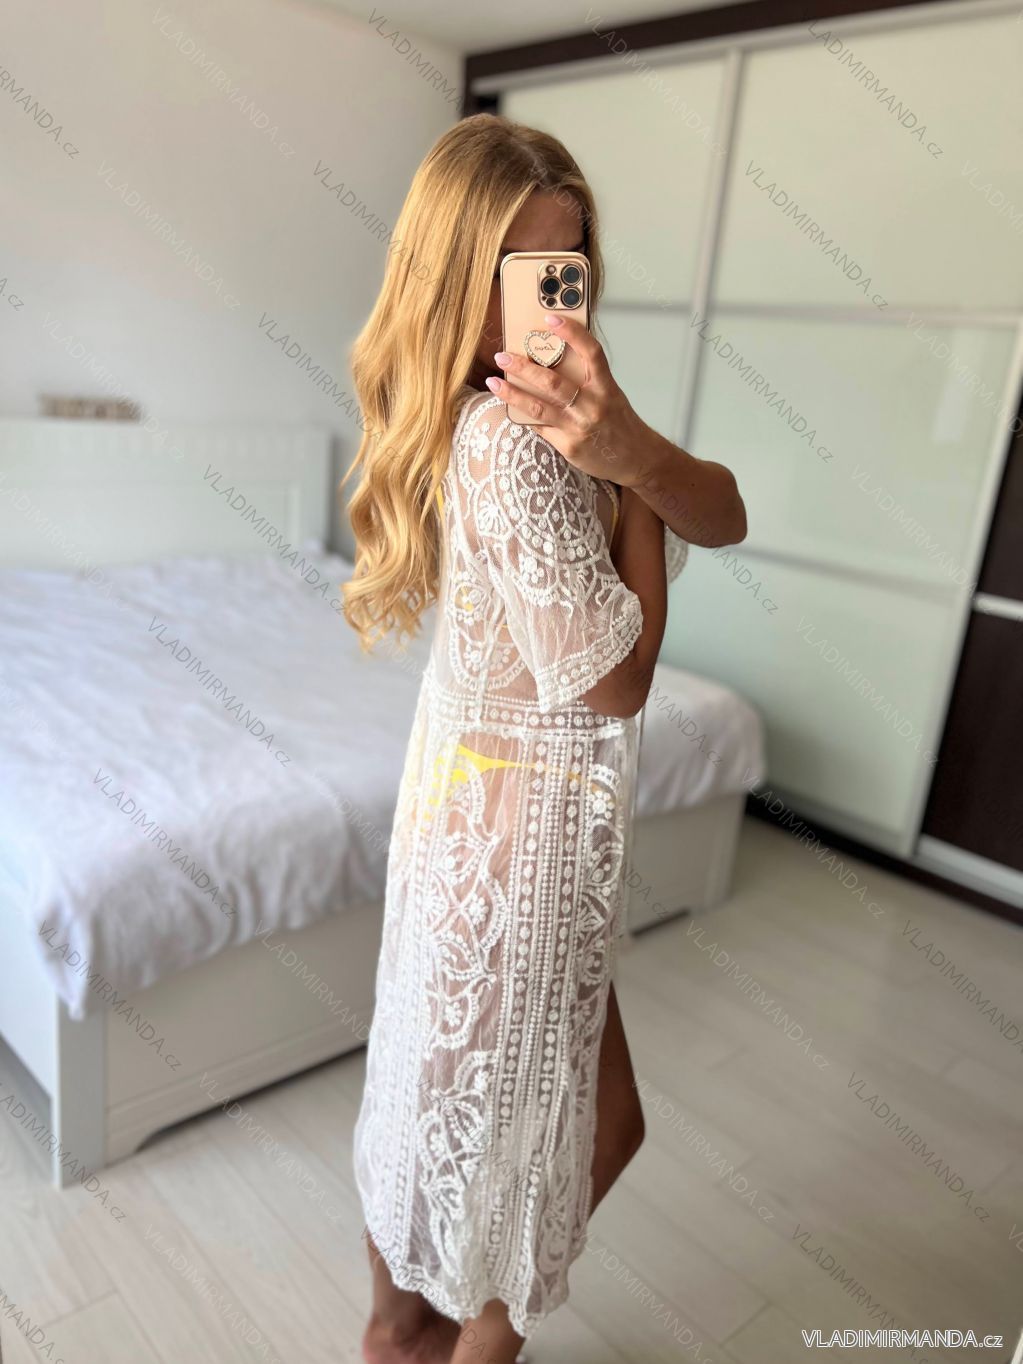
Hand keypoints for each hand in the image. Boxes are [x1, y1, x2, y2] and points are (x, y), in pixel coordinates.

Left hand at [486, 313, 654, 486]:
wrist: (637, 459)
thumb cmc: (620, 423)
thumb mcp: (610, 395)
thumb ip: (586, 381)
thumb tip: (551, 364)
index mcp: (606, 387)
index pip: (591, 353)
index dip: (572, 333)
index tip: (550, 319)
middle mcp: (593, 406)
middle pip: (553, 382)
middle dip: (523, 367)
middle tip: (502, 356)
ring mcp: (579, 427)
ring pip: (538, 407)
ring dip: (512, 393)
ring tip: (493, 382)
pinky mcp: (569, 446)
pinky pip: (541, 428)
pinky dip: (523, 416)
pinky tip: (509, 407)